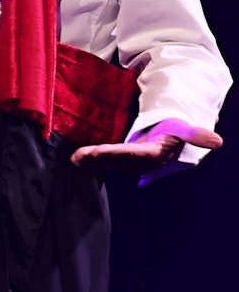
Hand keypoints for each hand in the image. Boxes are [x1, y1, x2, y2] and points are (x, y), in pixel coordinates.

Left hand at [70, 117, 223, 176]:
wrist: (170, 134)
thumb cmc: (174, 127)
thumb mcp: (185, 127)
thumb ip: (196, 134)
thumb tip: (217, 142)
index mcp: (157, 154)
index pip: (135, 155)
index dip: (117, 154)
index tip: (97, 151)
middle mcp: (143, 162)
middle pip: (118, 161)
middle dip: (99, 159)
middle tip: (78, 156)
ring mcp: (132, 163)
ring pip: (110, 163)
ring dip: (92, 162)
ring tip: (75, 159)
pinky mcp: (123, 161)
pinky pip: (106, 162)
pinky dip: (92, 161)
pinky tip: (77, 160)